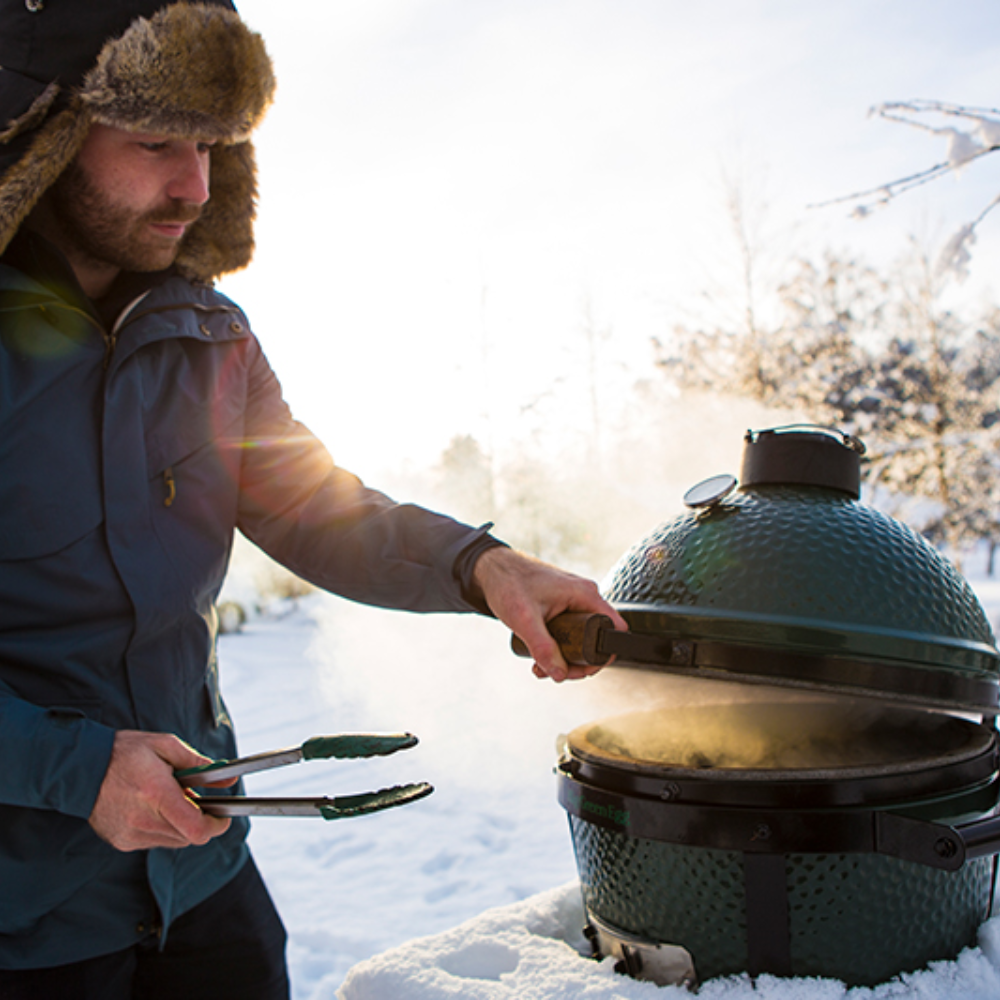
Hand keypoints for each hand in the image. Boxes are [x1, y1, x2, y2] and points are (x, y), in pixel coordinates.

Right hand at [88, 730, 233, 851]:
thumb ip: (199, 763)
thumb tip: (228, 778)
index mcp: (156, 794)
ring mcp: (131, 835)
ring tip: (171, 800)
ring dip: (181, 825)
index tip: (224, 816)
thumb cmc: (125, 753)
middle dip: (200, 821)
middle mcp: (143, 820)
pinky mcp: (122, 842)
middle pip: (189, 837)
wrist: (80, 769)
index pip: (196, 829)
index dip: (216, 826)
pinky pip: (155, 842)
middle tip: (196, 800)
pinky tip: (154, 809)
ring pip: (174, 841)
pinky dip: (163, 829)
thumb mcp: (165, 746)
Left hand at [472, 547, 627, 681]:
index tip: (582, 669)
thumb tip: (559, 673)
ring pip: (581, 640)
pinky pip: (570, 634)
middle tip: (557, 673)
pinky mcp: (562, 609)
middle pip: (596, 640)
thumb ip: (542, 647)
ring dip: (565, 659)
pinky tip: (540, 659)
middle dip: (578, 662)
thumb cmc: (508, 582)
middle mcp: (583, 598)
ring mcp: (573, 603)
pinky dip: (558, 650)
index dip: (604, 654)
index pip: (614, 628)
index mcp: (584, 594)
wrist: (491, 570)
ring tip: (542, 667)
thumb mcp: (524, 619)